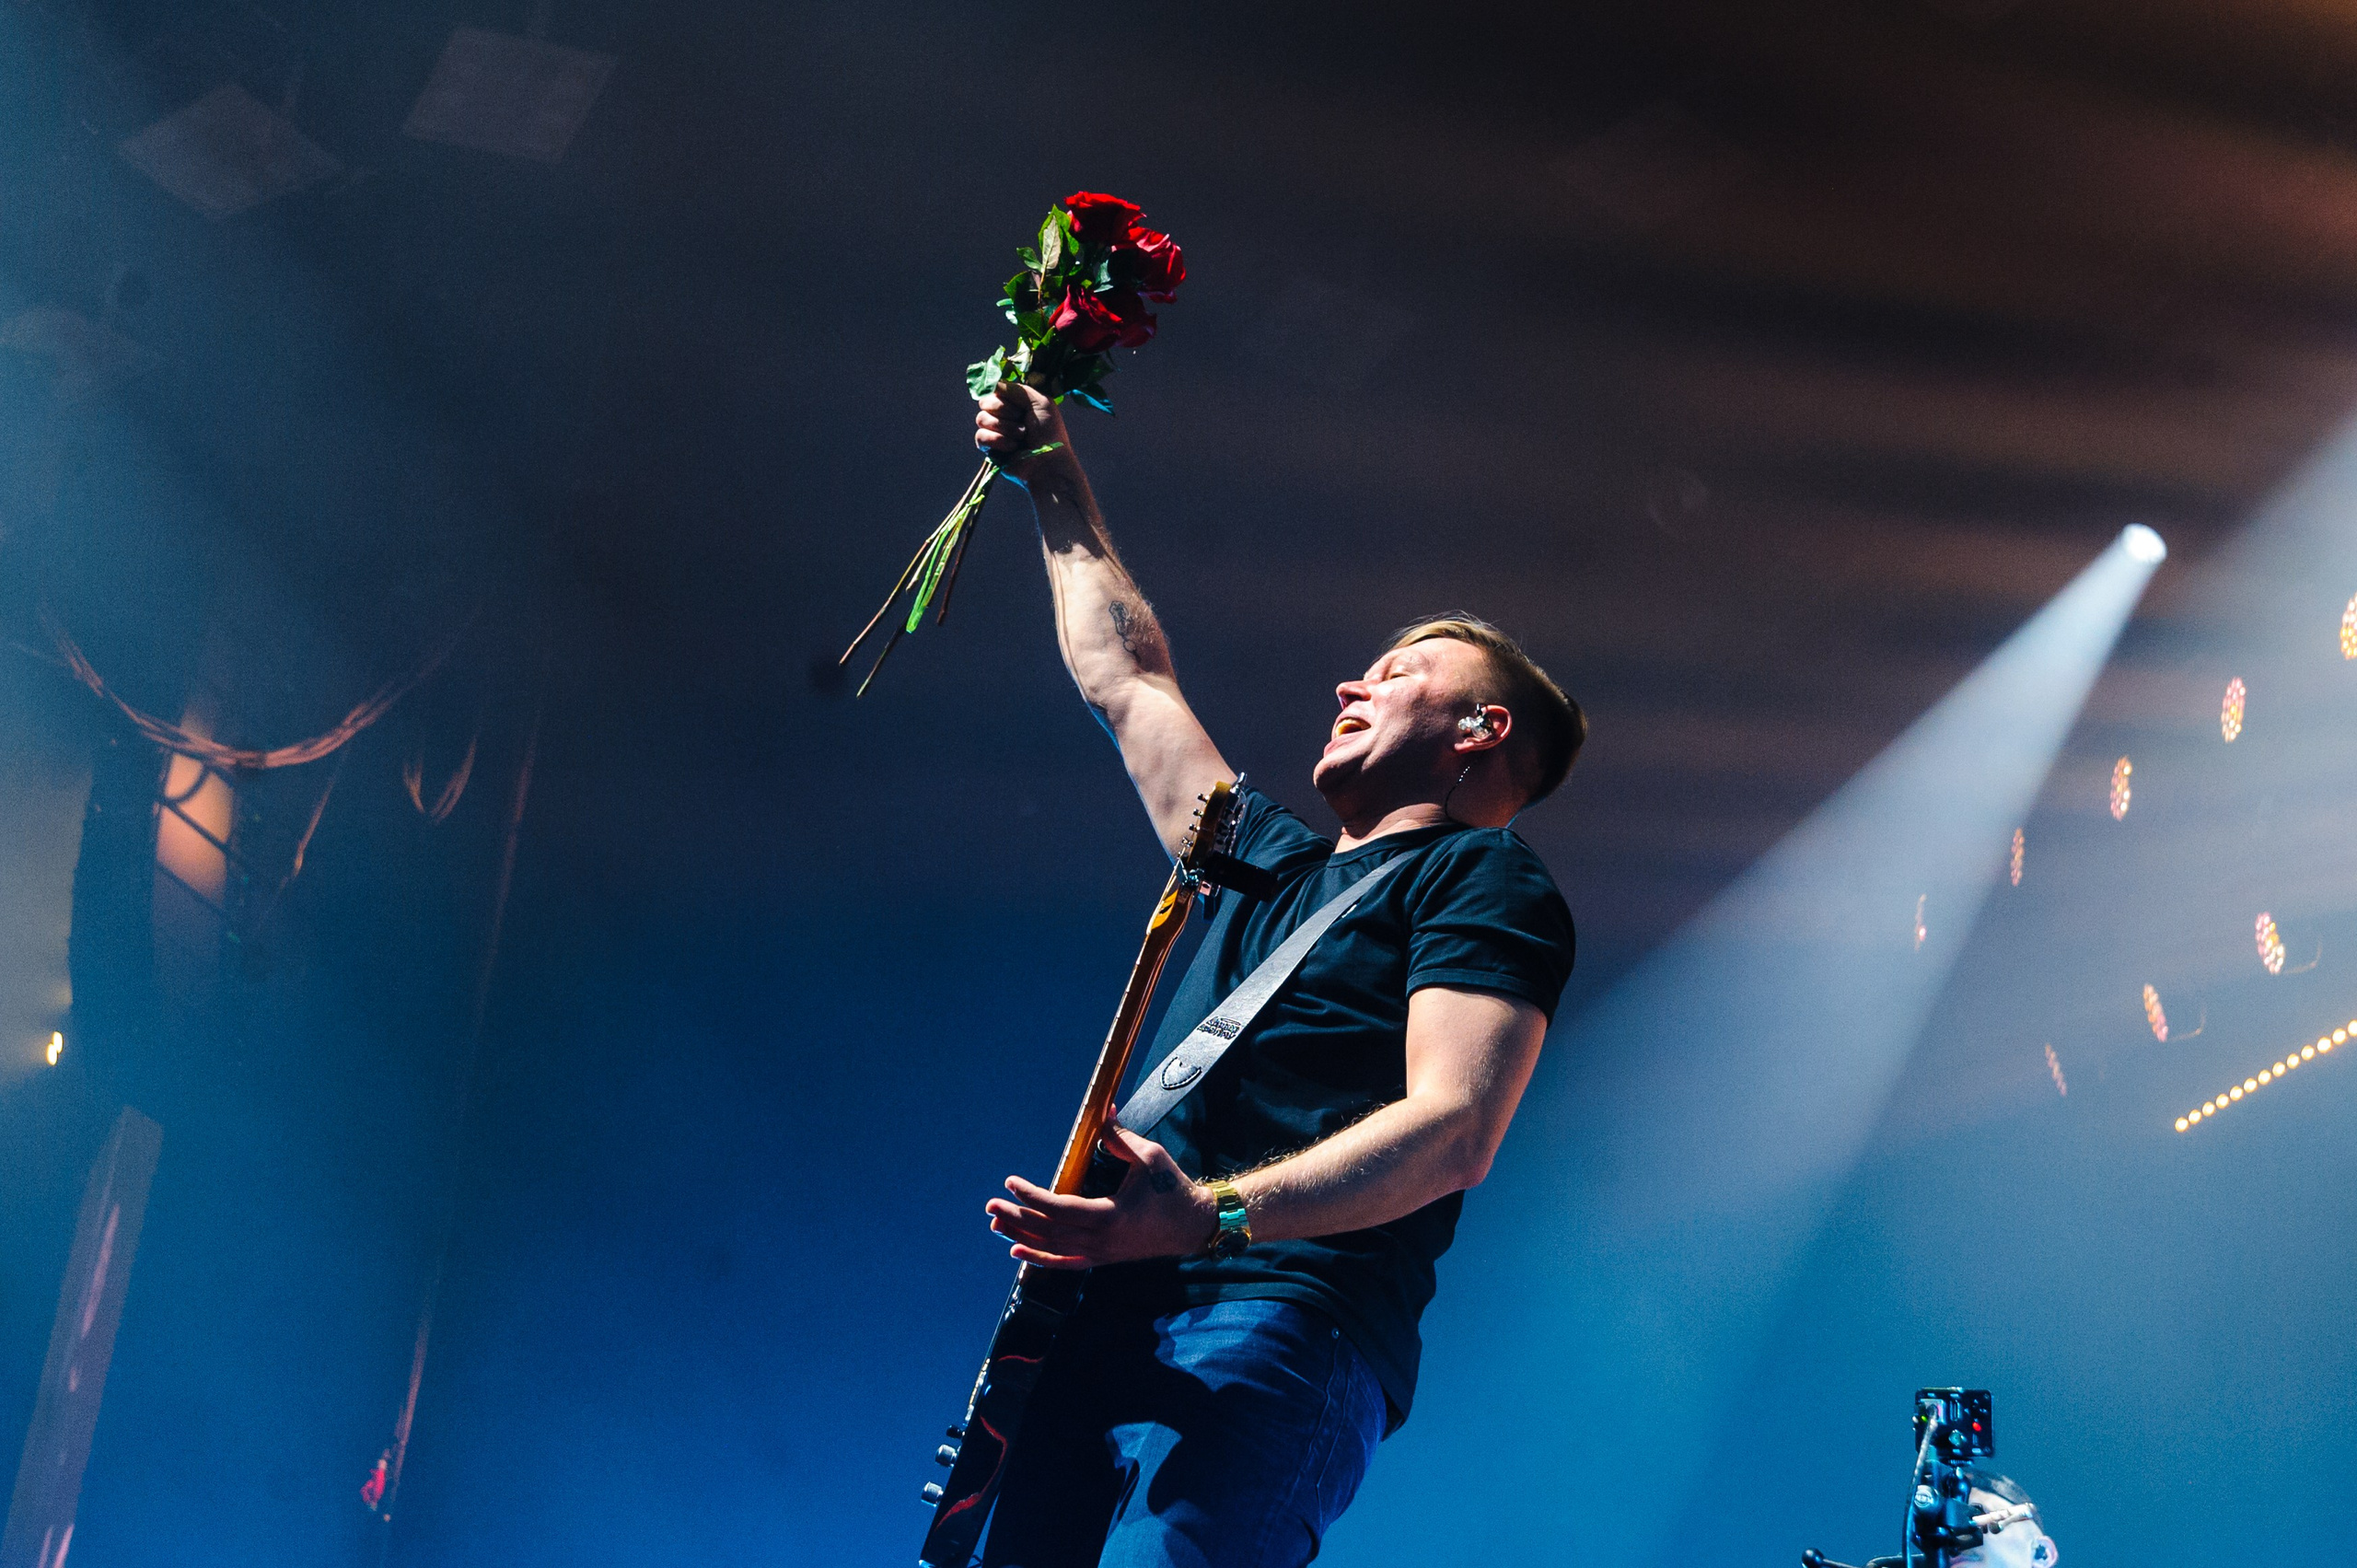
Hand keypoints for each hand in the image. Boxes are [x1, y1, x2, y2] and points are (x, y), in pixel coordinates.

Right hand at [974, 383, 1073, 488]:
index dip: (1003, 395)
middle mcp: (1004, 414)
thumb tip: (994, 384)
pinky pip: (981, 437)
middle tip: (1022, 421)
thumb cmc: (1050, 433)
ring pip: (981, 419)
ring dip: (1004, 428)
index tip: (1019, 404)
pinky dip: (998, 441)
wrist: (1048, 463)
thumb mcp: (1041, 402)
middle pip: (985, 402)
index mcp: (1016, 402)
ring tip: (1021, 437)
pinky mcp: (990, 448)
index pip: (995, 389)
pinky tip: (1012, 447)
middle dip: (1004, 411)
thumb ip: (1017, 389)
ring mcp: (996, 431)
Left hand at [985, 1118, 1217, 1269]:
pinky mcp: (1102, 1259)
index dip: (1032, 1197)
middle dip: (1017, 1218)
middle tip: (989, 1206)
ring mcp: (1101, 1254)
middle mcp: (1101, 1240)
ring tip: (994, 1224)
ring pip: (1052, 1248)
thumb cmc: (1172, 1188)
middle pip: (1049, 1231)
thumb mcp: (1150, 1157)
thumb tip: (1103, 1111)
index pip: (1060, 1208)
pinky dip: (1039, 1259)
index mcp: (1110, 1215)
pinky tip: (1017, 1252)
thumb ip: (1120, 1137)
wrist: (1193, 1226)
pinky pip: (1065, 1263)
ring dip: (1021, 1236)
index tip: (1010, 1183)